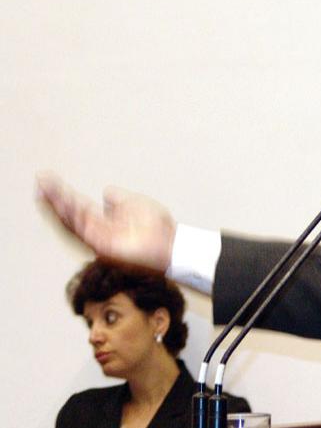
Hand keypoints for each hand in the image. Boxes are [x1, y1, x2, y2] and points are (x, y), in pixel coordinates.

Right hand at [36, 172, 175, 272]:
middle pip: (70, 215)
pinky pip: (82, 231)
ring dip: (57, 206)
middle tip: (40, 181)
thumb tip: (105, 192)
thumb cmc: (159, 227)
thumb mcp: (135, 203)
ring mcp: (99, 242)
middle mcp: (98, 234)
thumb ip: (118, 199)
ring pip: (71, 223)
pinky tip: (61, 203)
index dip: (63, 195)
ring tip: (44, 189)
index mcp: (105, 224)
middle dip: (54, 199)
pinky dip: (70, 217)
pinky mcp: (103, 247)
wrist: (173, 244)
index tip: (49, 180)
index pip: (78, 208)